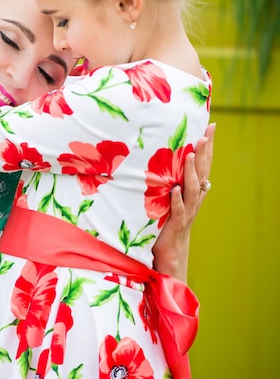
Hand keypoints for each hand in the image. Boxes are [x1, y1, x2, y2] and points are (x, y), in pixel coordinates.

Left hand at [152, 123, 214, 282]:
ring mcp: (187, 211)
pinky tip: (174, 190)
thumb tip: (170, 154)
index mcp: (195, 190)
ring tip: (191, 155)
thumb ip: (174, 177)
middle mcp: (194, 199)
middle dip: (204, 153)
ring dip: (192, 173)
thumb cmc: (168, 220)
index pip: (205, 164)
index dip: (209, 146)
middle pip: (203, 173)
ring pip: (193, 190)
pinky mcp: (176, 224)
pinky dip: (177, 201)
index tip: (211, 126)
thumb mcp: (172, 195)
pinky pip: (179, 212)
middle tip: (204, 134)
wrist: (170, 252)